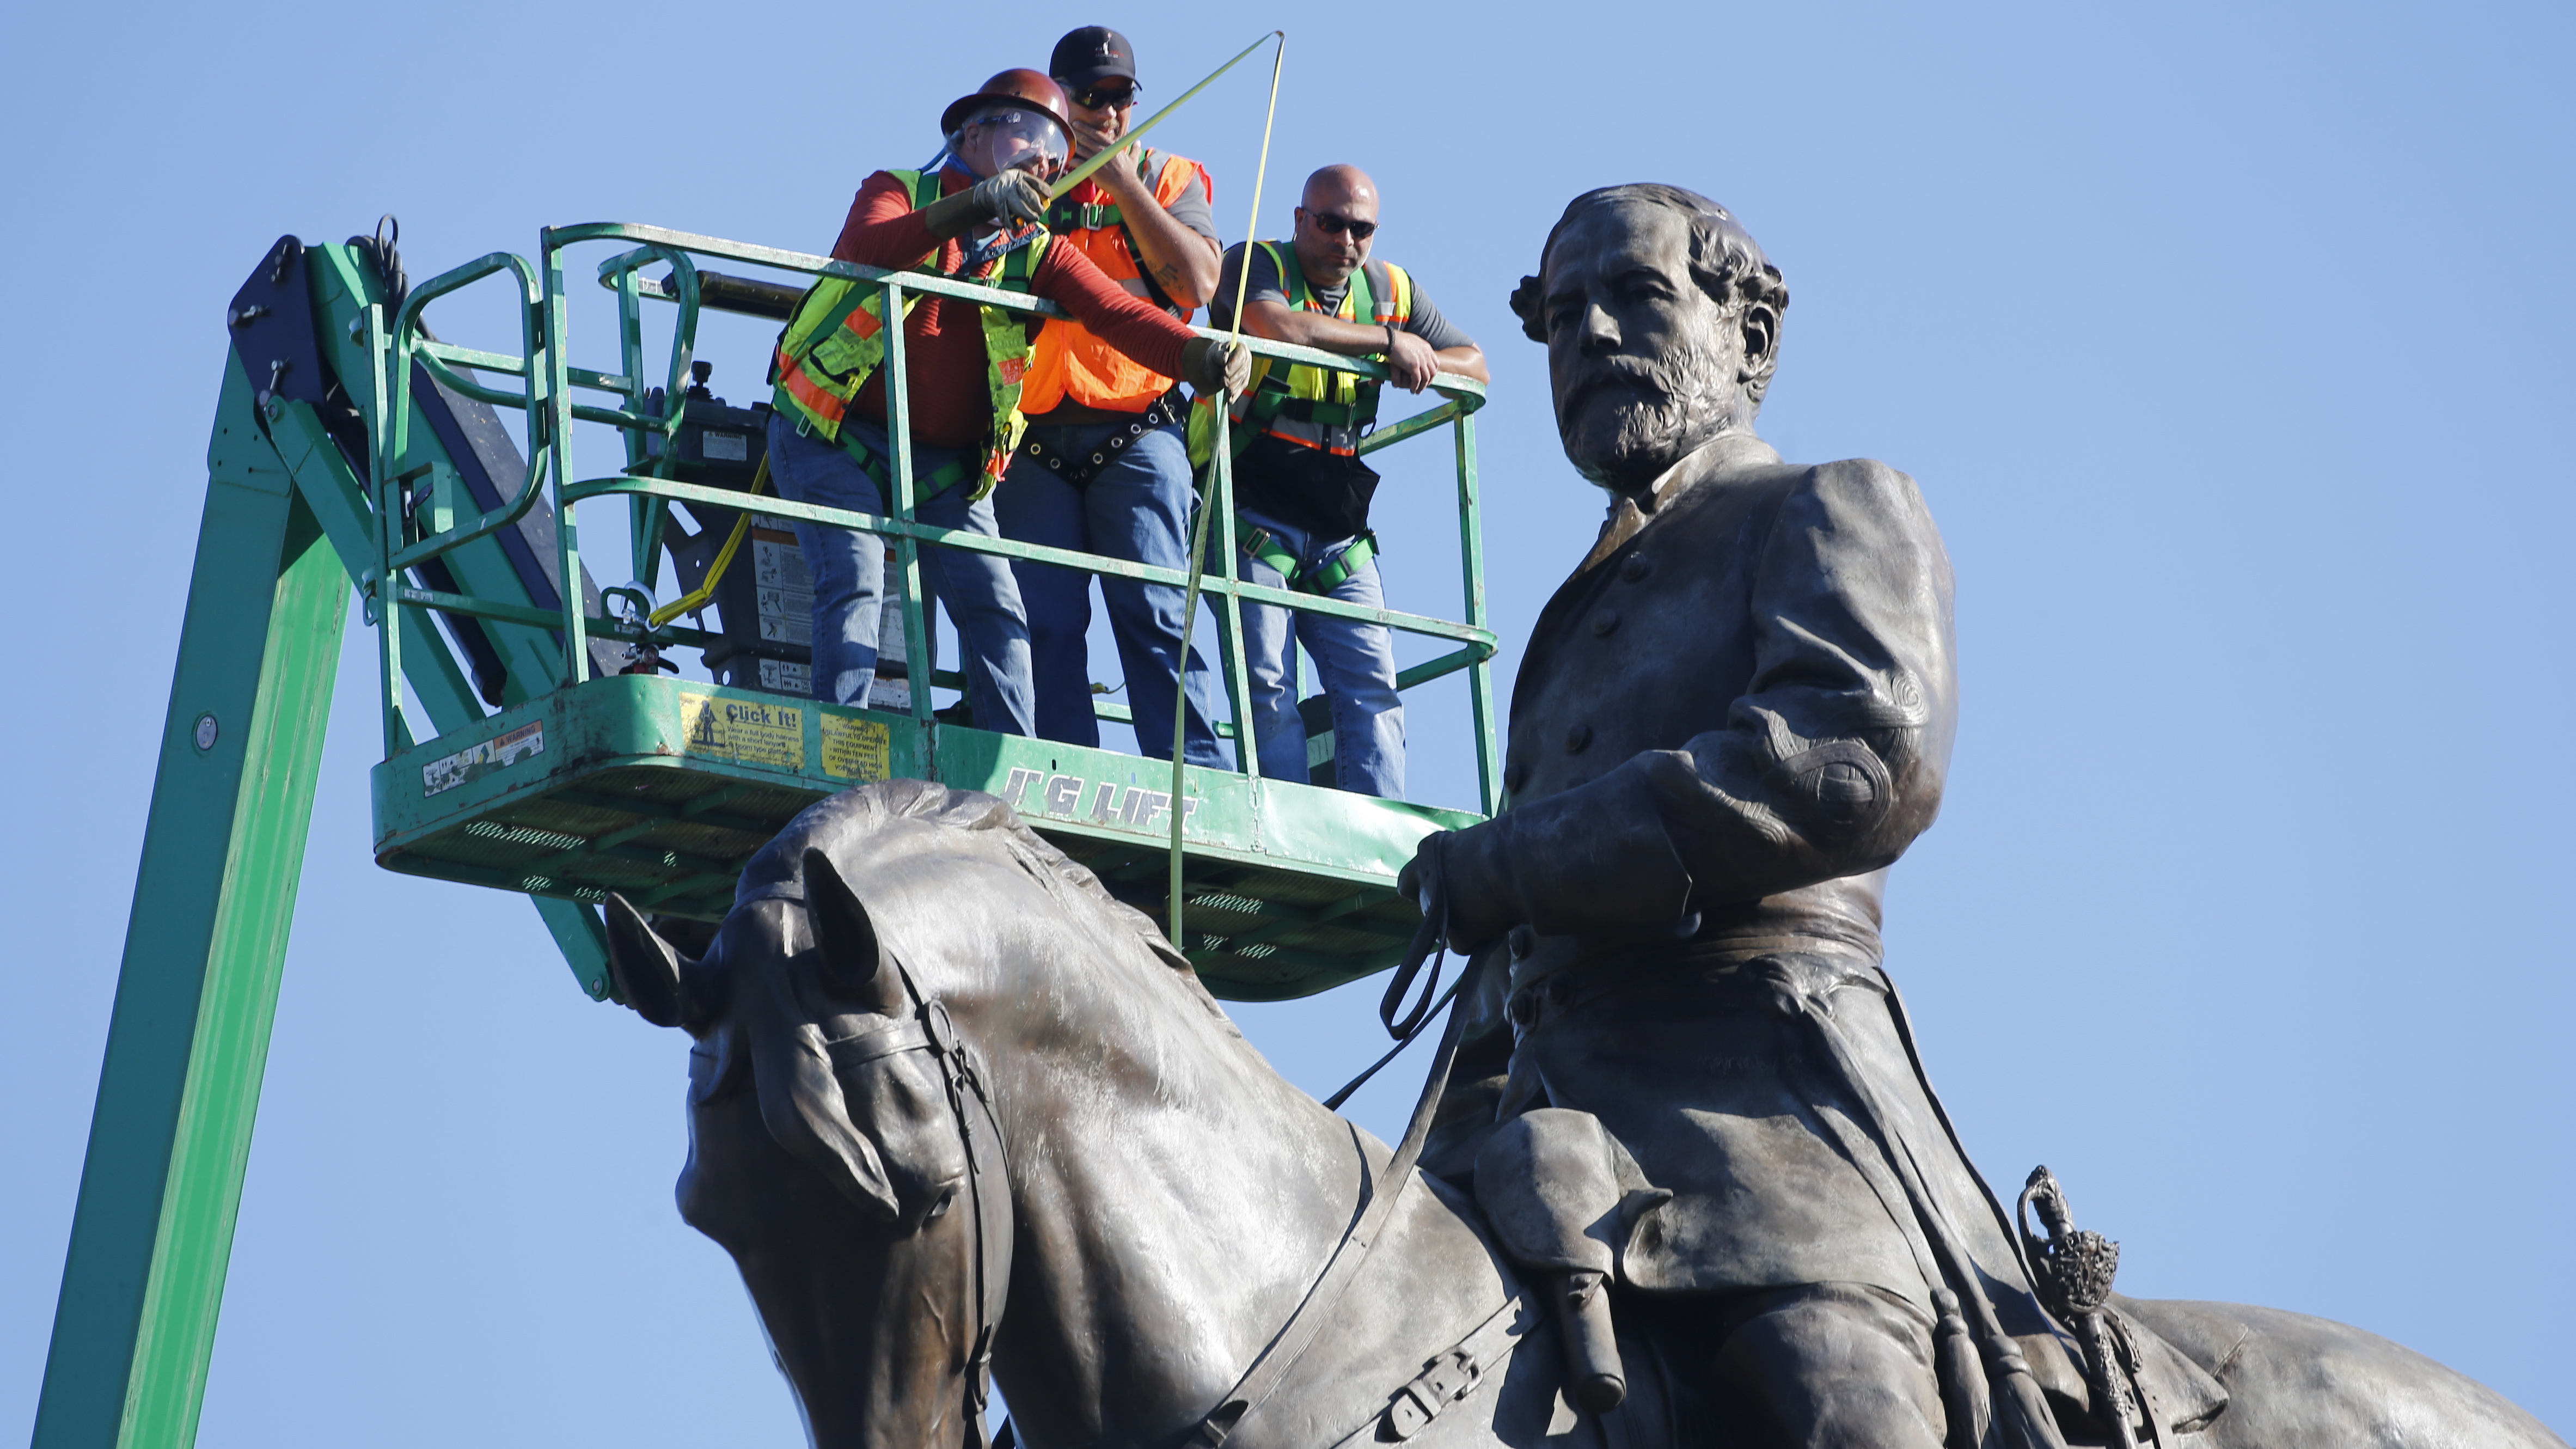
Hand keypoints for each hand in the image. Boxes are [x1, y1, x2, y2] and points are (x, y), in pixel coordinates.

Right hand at [970, 169, 1049, 228]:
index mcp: (1018, 176)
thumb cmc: (1009, 189)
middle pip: (1030, 196)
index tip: (1050, 195)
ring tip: (1032, 219)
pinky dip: (1013, 223)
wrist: (986, 193)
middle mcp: (1011, 183)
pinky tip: (1016, 225)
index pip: (1034, 182)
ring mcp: (1004, 194)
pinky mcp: (998, 204)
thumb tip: (1049, 197)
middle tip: (1040, 213)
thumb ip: (1032, 188)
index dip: (1044, 189)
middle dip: (1038, 207)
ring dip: (1028, 216)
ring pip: (1020, 208)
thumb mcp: (1019, 182)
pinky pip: (1008, 216)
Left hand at [1071, 122, 1143, 192]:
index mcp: (1111, 146)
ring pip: (1081, 149)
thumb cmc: (1129, 174)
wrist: (1126, 186)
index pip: (1096, 134)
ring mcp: (1097, 160)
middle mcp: (1103, 151)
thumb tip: (1139, 143)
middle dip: (1076, 133)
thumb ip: (1134, 149)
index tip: (1077, 124)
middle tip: (1067, 128)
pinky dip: (1072, 160)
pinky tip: (1067, 158)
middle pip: (1086, 139)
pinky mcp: (1092, 170)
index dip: (1085, 128)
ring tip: (1065, 141)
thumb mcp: (1133, 159)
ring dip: (1072, 145)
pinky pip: (1079, 163)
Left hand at [1181, 336, 1251, 397]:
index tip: (1225, 371)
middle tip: (1222, 380)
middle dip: (1231, 378)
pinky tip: (1229, 400)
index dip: (1234, 364)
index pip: (1241, 357)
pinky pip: (1240, 390)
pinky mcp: (1244, 382)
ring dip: (1231, 387)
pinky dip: (1234, 395)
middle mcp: (1247, 360)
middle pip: (1242, 371)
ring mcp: (1247, 371)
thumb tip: (1225, 357)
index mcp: (1241, 349)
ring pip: (1241, 382)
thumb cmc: (1214, 356)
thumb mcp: (1214, 353)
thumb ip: (1219, 355)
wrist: (1215, 364)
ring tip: (1222, 384)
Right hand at [1385, 328, 1437, 392]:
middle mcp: (1426, 354)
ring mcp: (1421, 360)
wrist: (1390, 339)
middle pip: (1433, 371)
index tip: (1428, 378)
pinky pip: (1417, 380)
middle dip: (1429, 381)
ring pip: (1426, 378)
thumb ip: (1416, 346)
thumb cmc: (1396, 339)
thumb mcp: (1411, 341)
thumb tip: (1415, 348)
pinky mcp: (1414, 366)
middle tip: (1424, 386)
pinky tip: (1412, 390)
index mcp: (1426, 348)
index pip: (1435, 363)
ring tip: (1417, 391)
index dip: (1432, 372)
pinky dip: (1415, 386)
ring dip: (1422, 386)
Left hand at [1399, 828, 1509, 954]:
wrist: (1520, 864)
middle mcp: (1424, 884)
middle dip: (1445, 907)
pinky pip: (1463, 944)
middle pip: (1427, 906)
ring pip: (1442, 930)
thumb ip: (1461, 859)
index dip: (1424, 886)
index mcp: (1427, 854)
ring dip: (1459, 926)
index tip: (1441, 887)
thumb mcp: (1476, 843)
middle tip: (1475, 901)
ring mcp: (1436, 913)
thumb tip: (1468, 874)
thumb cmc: (1507, 844)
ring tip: (1490, 911)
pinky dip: (1478, 939)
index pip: (1408, 880)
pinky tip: (1497, 922)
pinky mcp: (1454, 938)